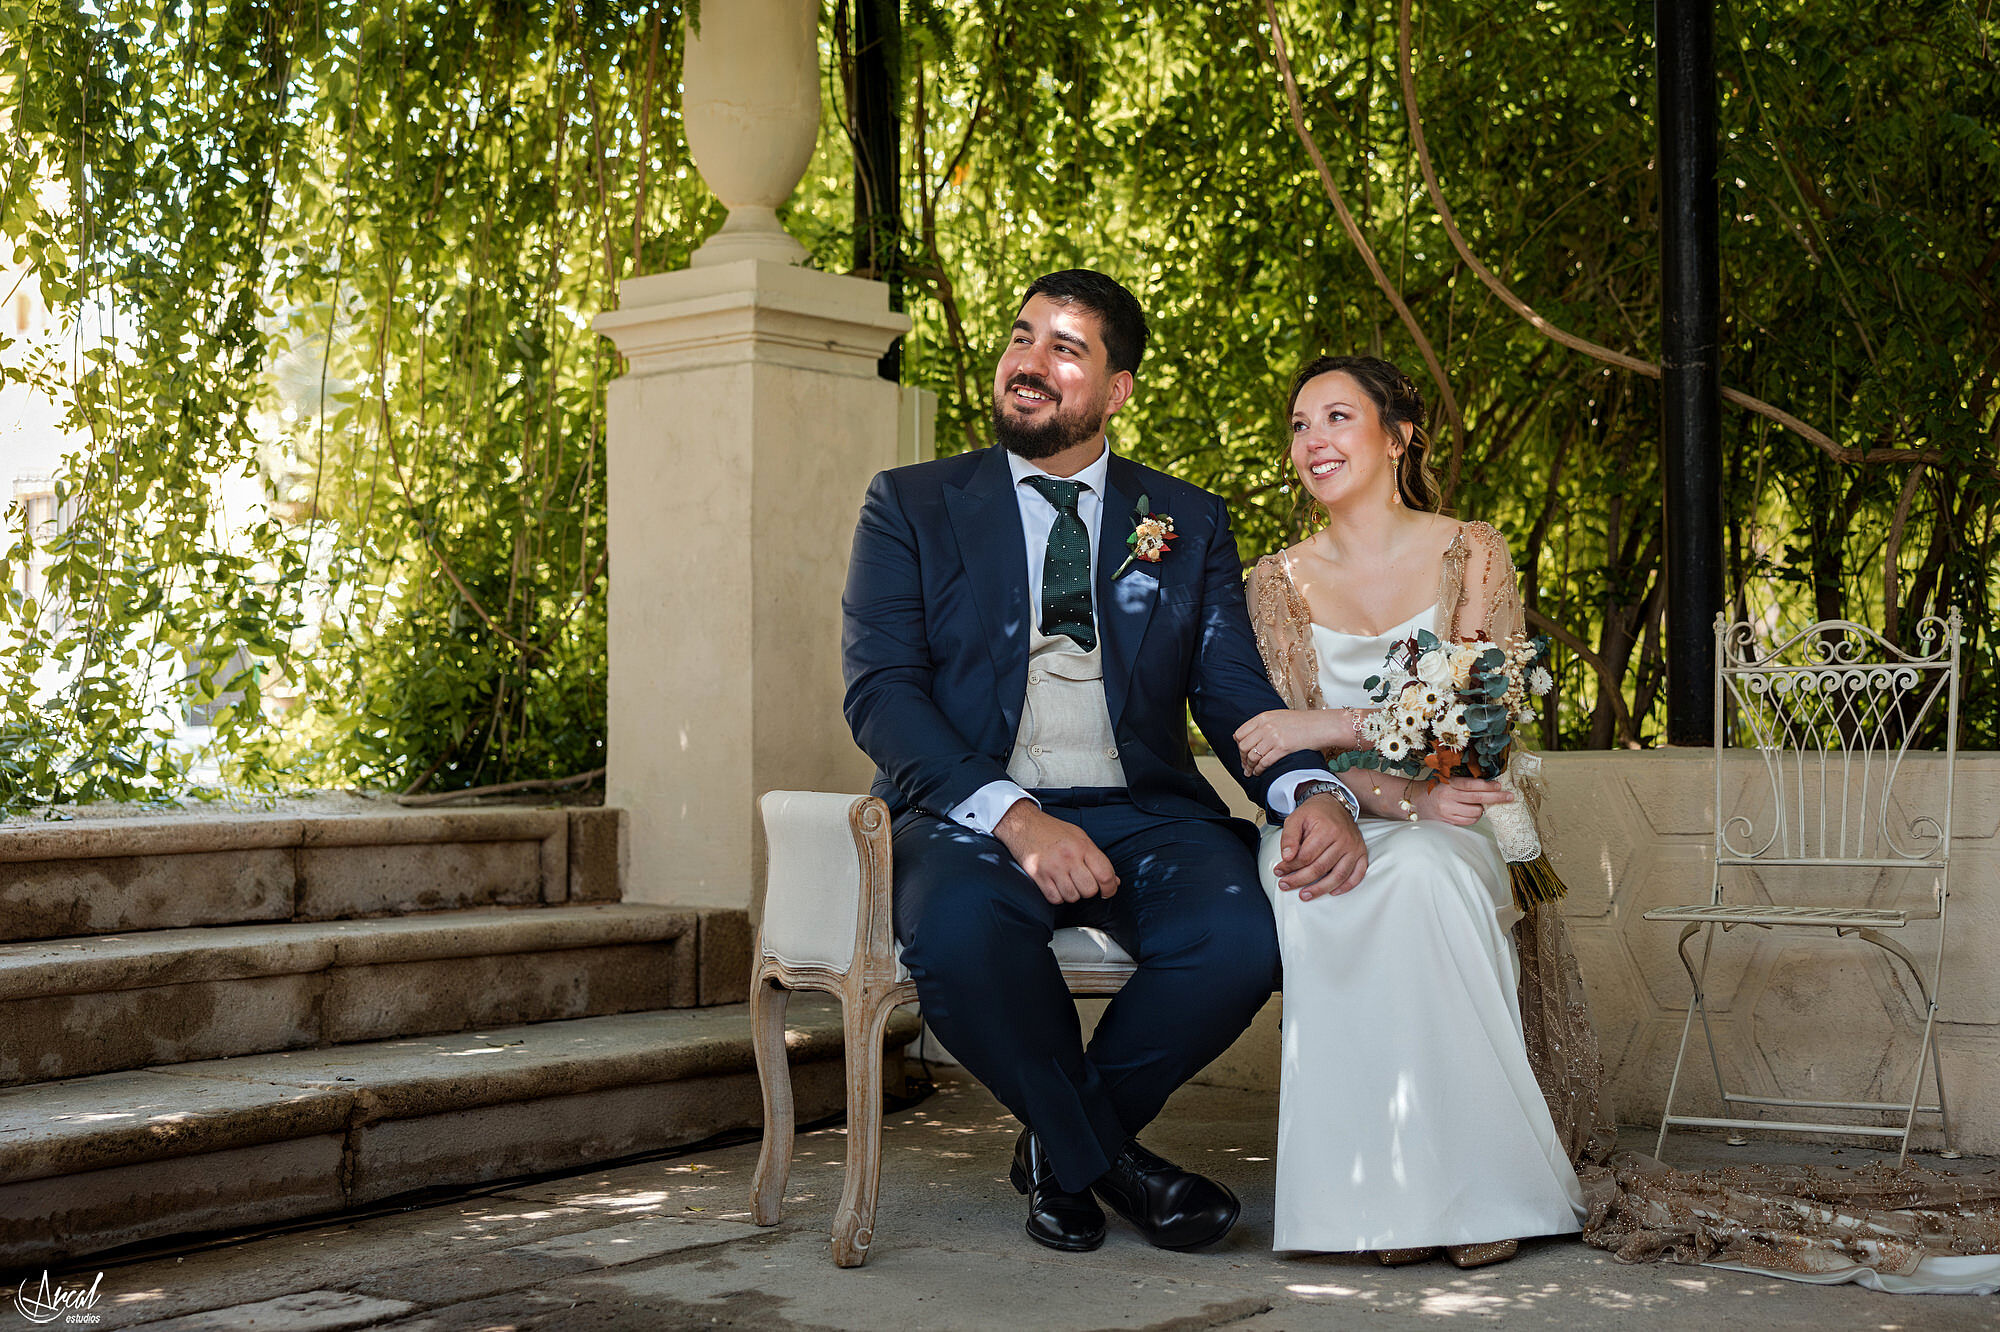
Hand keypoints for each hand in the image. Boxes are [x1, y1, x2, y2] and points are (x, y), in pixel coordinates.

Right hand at [994, 799, 1119, 905]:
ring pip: (1072, 897)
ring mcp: (1052, 867)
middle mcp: (1069, 857)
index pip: (1105, 875)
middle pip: (1089, 890)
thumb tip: (1114, 881)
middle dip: (1089, 891)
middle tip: (1083, 883)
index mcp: (1083, 846)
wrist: (1023, 824)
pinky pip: (1054, 899)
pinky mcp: (1038, 875)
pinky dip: (1057, 896)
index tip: (1107, 891)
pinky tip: (1056, 885)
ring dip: (1072, 894)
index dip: (1110, 888)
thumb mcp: (1080, 837)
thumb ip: (1097, 859)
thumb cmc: (1052, 830)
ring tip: (1067, 882)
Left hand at [1232, 708, 1334, 776]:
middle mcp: (1266, 726)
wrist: (1321, 725)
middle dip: (1242, 758)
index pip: (1240, 733)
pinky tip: (1259, 772)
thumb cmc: (1303, 723)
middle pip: (1243, 746)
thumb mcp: (1279, 717)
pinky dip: (1259, 770)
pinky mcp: (1283, 747)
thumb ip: (1264, 724)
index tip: (1242, 753)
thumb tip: (1251, 737)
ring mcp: (1274, 736)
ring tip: (1251, 772)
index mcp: (1263, 717)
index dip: (1238, 746)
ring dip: (1250, 767)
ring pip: (1252, 756)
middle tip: (1245, 766)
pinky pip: (1264, 762)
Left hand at [1272, 792, 1367, 900]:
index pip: (1306, 856)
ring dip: (1320, 889)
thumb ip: (1289, 838)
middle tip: (1285, 885)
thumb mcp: (1296, 819)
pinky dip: (1346, 886)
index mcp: (1326, 830)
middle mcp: (1343, 840)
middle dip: (1300, 880)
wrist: (1335, 804)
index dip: (1290, 866)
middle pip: (1320, 868)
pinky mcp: (1361, 854)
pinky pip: (1357, 874)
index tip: (1279, 871)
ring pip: (1338, 875)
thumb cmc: (1315, 813)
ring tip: (1304, 895)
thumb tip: (1287, 857)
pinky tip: (1332, 892)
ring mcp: (1354, 848)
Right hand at [1411, 776, 1514, 826]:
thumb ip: (1464, 781)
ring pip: (1475, 812)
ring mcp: (1447, 811)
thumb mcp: (1446, 779)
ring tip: (1477, 804)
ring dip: (1481, 809)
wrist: (1416, 801)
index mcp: (1448, 784)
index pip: (1471, 785)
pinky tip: (1470, 811)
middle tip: (1509, 796)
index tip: (1499, 786)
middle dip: (1496, 798)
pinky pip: (1469, 821)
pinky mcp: (1448, 822)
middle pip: (1477, 799)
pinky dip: (1474, 817)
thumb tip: (1489, 785)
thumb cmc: (1435, 787)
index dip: (1487, 786)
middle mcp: (1447, 797)